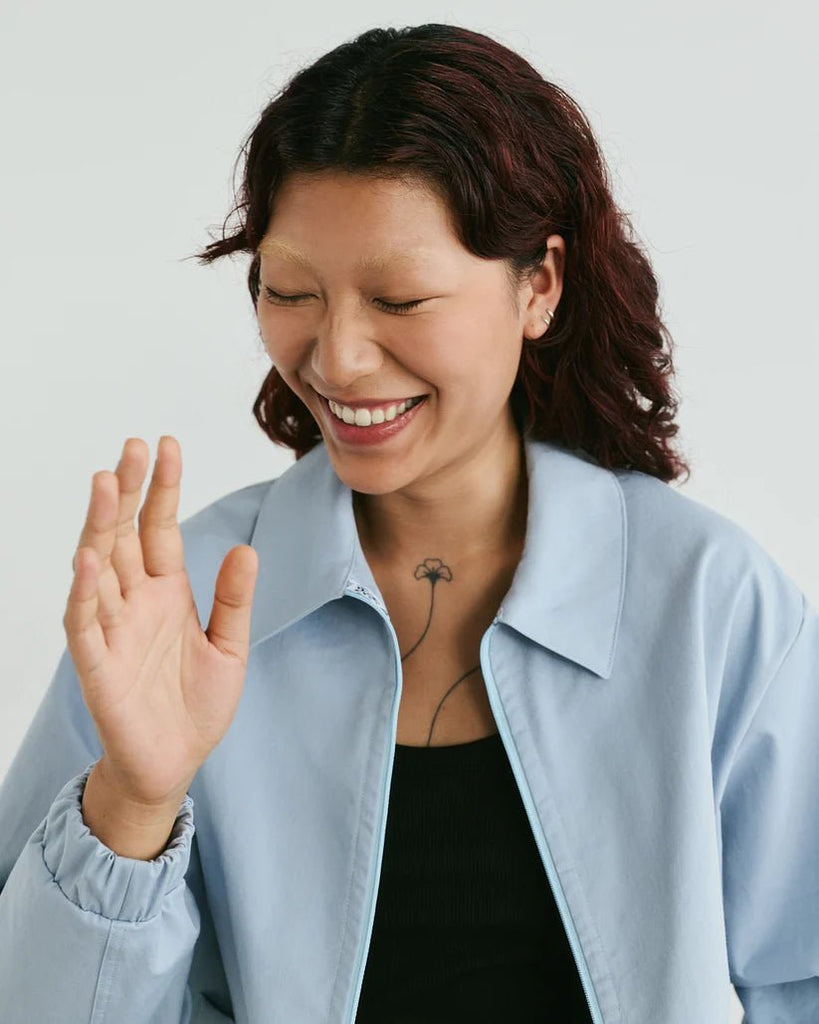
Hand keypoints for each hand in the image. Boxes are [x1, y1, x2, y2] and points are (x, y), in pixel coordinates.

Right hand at [63, 435, 257, 808]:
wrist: (174, 764)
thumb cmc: (196, 705)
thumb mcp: (229, 647)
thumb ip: (233, 600)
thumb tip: (247, 547)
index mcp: (167, 592)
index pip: (161, 529)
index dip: (163, 489)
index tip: (167, 445)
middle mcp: (135, 601)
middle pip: (124, 536)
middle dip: (127, 491)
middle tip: (132, 447)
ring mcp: (113, 630)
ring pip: (99, 567)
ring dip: (99, 526)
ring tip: (104, 483)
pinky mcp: (97, 665)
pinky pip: (85, 623)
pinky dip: (84, 592)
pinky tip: (87, 560)